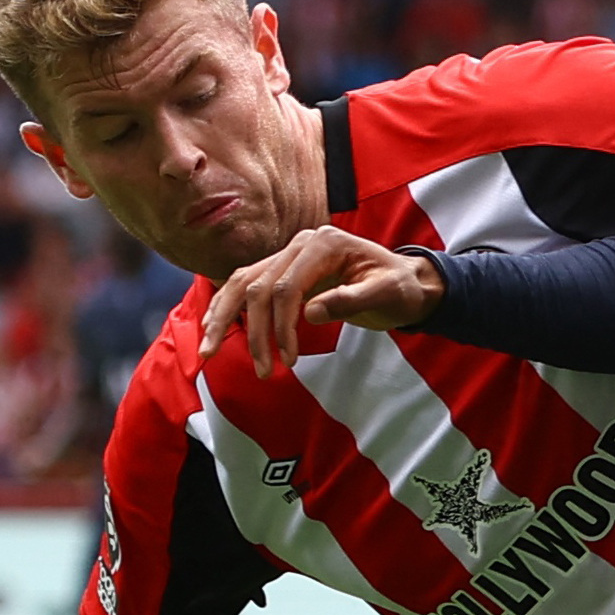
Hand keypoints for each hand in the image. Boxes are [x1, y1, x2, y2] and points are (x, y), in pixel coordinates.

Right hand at [198, 227, 445, 374]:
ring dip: (224, 318)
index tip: (289, 360)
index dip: (282, 326)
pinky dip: (226, 306)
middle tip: (262, 371)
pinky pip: (246, 285)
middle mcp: (300, 243)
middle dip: (255, 332)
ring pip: (242, 283)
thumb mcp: (387, 295)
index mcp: (324, 243)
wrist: (405, 282)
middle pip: (258, 286)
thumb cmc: (399, 288)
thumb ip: (351, 300)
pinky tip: (211, 328)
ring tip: (209, 351)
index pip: (286, 286)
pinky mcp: (282, 270)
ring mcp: (288, 254)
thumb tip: (309, 313)